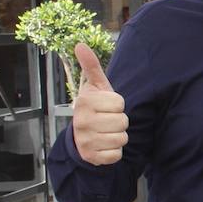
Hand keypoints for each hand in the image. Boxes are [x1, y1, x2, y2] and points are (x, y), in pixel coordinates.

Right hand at [71, 42, 127, 165]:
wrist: (80, 138)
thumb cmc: (94, 108)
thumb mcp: (95, 87)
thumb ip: (91, 66)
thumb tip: (80, 44)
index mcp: (85, 102)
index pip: (120, 104)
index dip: (117, 105)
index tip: (107, 107)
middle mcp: (82, 121)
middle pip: (123, 121)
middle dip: (120, 121)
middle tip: (107, 120)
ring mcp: (86, 140)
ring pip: (122, 138)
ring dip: (119, 136)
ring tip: (106, 132)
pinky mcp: (92, 157)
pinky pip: (117, 154)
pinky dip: (115, 151)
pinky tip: (104, 145)